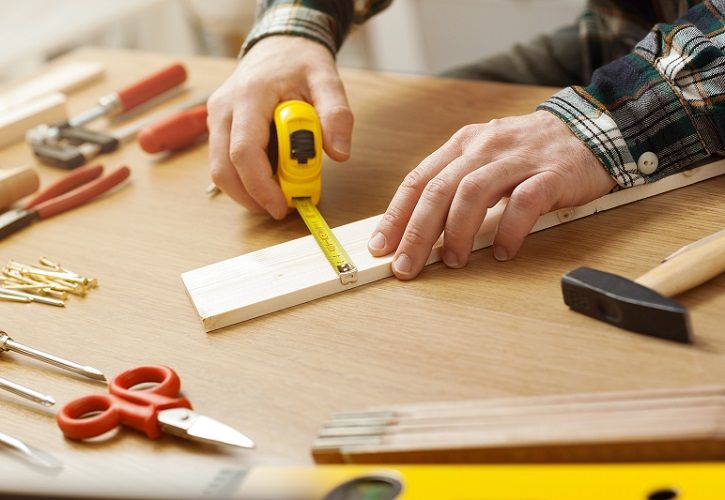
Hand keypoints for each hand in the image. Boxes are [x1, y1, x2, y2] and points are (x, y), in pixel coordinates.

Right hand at [207, 36, 352, 218]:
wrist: (279, 45)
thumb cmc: (300, 61)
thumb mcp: (327, 80)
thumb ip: (336, 114)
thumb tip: (340, 153)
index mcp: (249, 95)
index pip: (245, 151)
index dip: (261, 186)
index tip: (282, 207)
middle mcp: (224, 108)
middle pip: (224, 169)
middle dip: (252, 197)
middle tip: (282, 209)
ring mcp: (216, 118)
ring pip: (220, 171)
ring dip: (248, 192)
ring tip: (280, 195)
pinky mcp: (218, 128)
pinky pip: (225, 163)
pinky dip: (246, 180)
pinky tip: (271, 179)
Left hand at [367, 110, 616, 278]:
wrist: (592, 129)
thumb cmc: (531, 152)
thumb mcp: (486, 157)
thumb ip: (456, 184)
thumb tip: (420, 227)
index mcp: (463, 144)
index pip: (419, 180)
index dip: (396, 215)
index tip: (380, 246)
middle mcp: (485, 147)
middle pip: (439, 189)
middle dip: (416, 232)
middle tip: (406, 266)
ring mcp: (518, 159)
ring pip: (474, 193)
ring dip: (457, 232)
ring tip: (452, 261)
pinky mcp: (552, 174)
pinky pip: (524, 203)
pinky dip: (509, 230)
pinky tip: (502, 252)